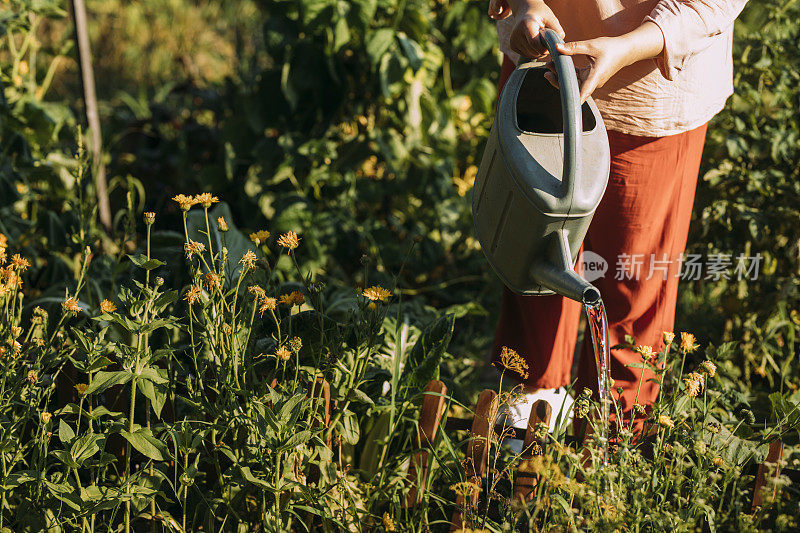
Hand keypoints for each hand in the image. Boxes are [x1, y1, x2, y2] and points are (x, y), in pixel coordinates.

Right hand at [490, 0, 564, 58]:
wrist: (526, 11)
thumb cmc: (540, 15)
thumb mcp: (551, 18)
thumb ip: (557, 31)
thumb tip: (558, 46)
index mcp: (527, 25)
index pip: (535, 44)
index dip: (545, 49)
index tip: (551, 45)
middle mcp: (517, 33)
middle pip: (533, 51)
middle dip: (543, 51)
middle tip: (547, 43)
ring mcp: (513, 40)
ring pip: (530, 55)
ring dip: (538, 53)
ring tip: (541, 42)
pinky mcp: (512, 45)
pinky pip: (526, 55)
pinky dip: (533, 52)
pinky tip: (534, 44)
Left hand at [544, 22, 664, 102]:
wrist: (626, 50)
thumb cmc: (611, 48)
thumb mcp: (592, 45)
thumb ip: (574, 47)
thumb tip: (557, 47)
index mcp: (595, 77)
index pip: (583, 92)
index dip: (574, 100)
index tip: (565, 105)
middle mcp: (593, 83)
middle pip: (572, 87)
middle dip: (558, 80)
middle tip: (547, 70)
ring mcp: (591, 82)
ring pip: (572, 83)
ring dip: (560, 75)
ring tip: (549, 65)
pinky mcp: (589, 78)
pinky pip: (575, 78)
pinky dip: (567, 72)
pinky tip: (557, 65)